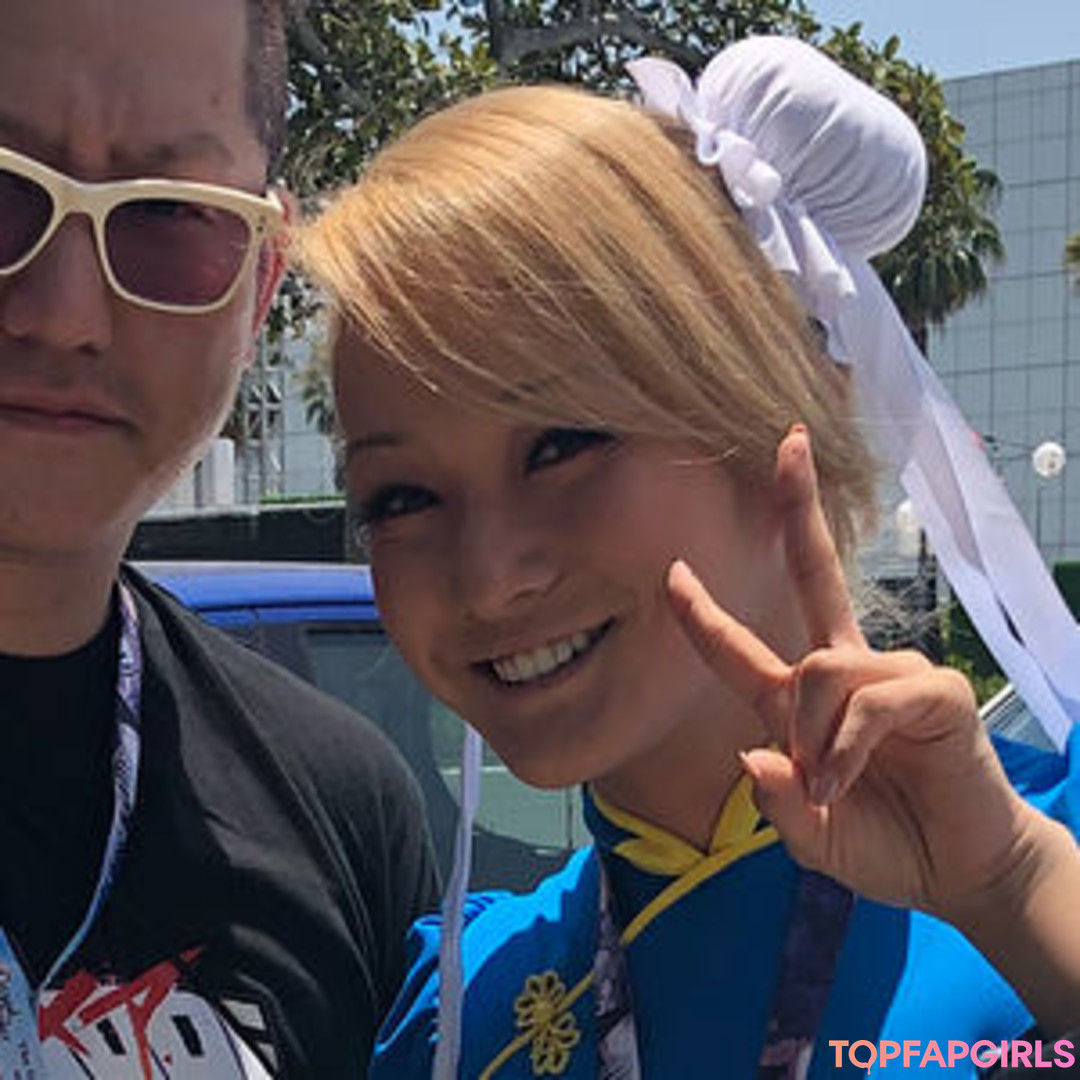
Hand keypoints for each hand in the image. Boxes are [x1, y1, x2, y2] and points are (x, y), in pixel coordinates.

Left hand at [666, 425, 1040, 920]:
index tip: (672, 572)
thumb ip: (778, 803)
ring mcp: (891, 672)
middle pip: (814, 570)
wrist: (956, 871)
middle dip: (798, 505)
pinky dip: (847, 744)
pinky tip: (850, 776)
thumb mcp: (811, 835)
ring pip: (821, 667)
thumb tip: (751, 755)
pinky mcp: (934, 689)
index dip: (704, 613)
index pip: (742, 647)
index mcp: (799, 701)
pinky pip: (868, 698)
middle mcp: (843, 670)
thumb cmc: (883, 844)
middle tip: (788, 440)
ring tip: (832, 785)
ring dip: (814, 736)